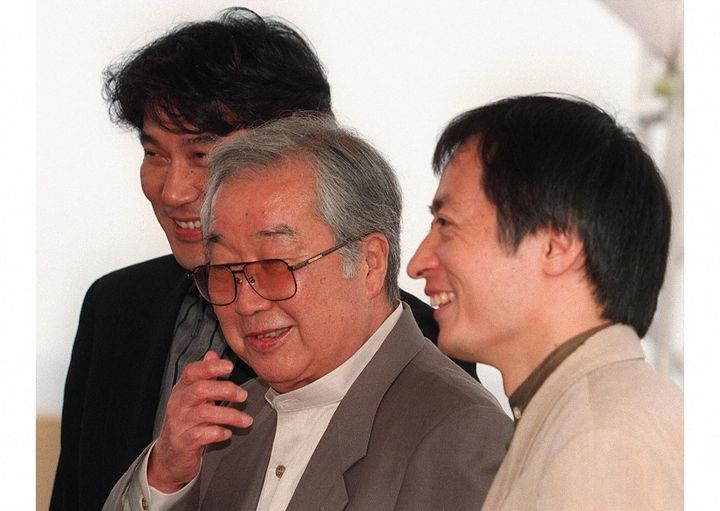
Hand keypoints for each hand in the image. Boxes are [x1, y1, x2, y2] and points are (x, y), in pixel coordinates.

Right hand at [147, 351, 252, 491]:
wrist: (169, 456)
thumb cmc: (186, 422)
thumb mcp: (192, 397)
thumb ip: (204, 376)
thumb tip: (212, 355)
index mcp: (181, 390)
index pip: (192, 372)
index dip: (211, 367)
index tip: (229, 367)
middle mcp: (178, 404)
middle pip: (201, 389)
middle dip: (226, 390)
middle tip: (243, 396)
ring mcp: (179, 423)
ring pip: (205, 413)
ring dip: (230, 415)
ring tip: (246, 420)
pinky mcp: (184, 442)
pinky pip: (204, 435)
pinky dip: (219, 433)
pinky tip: (228, 433)